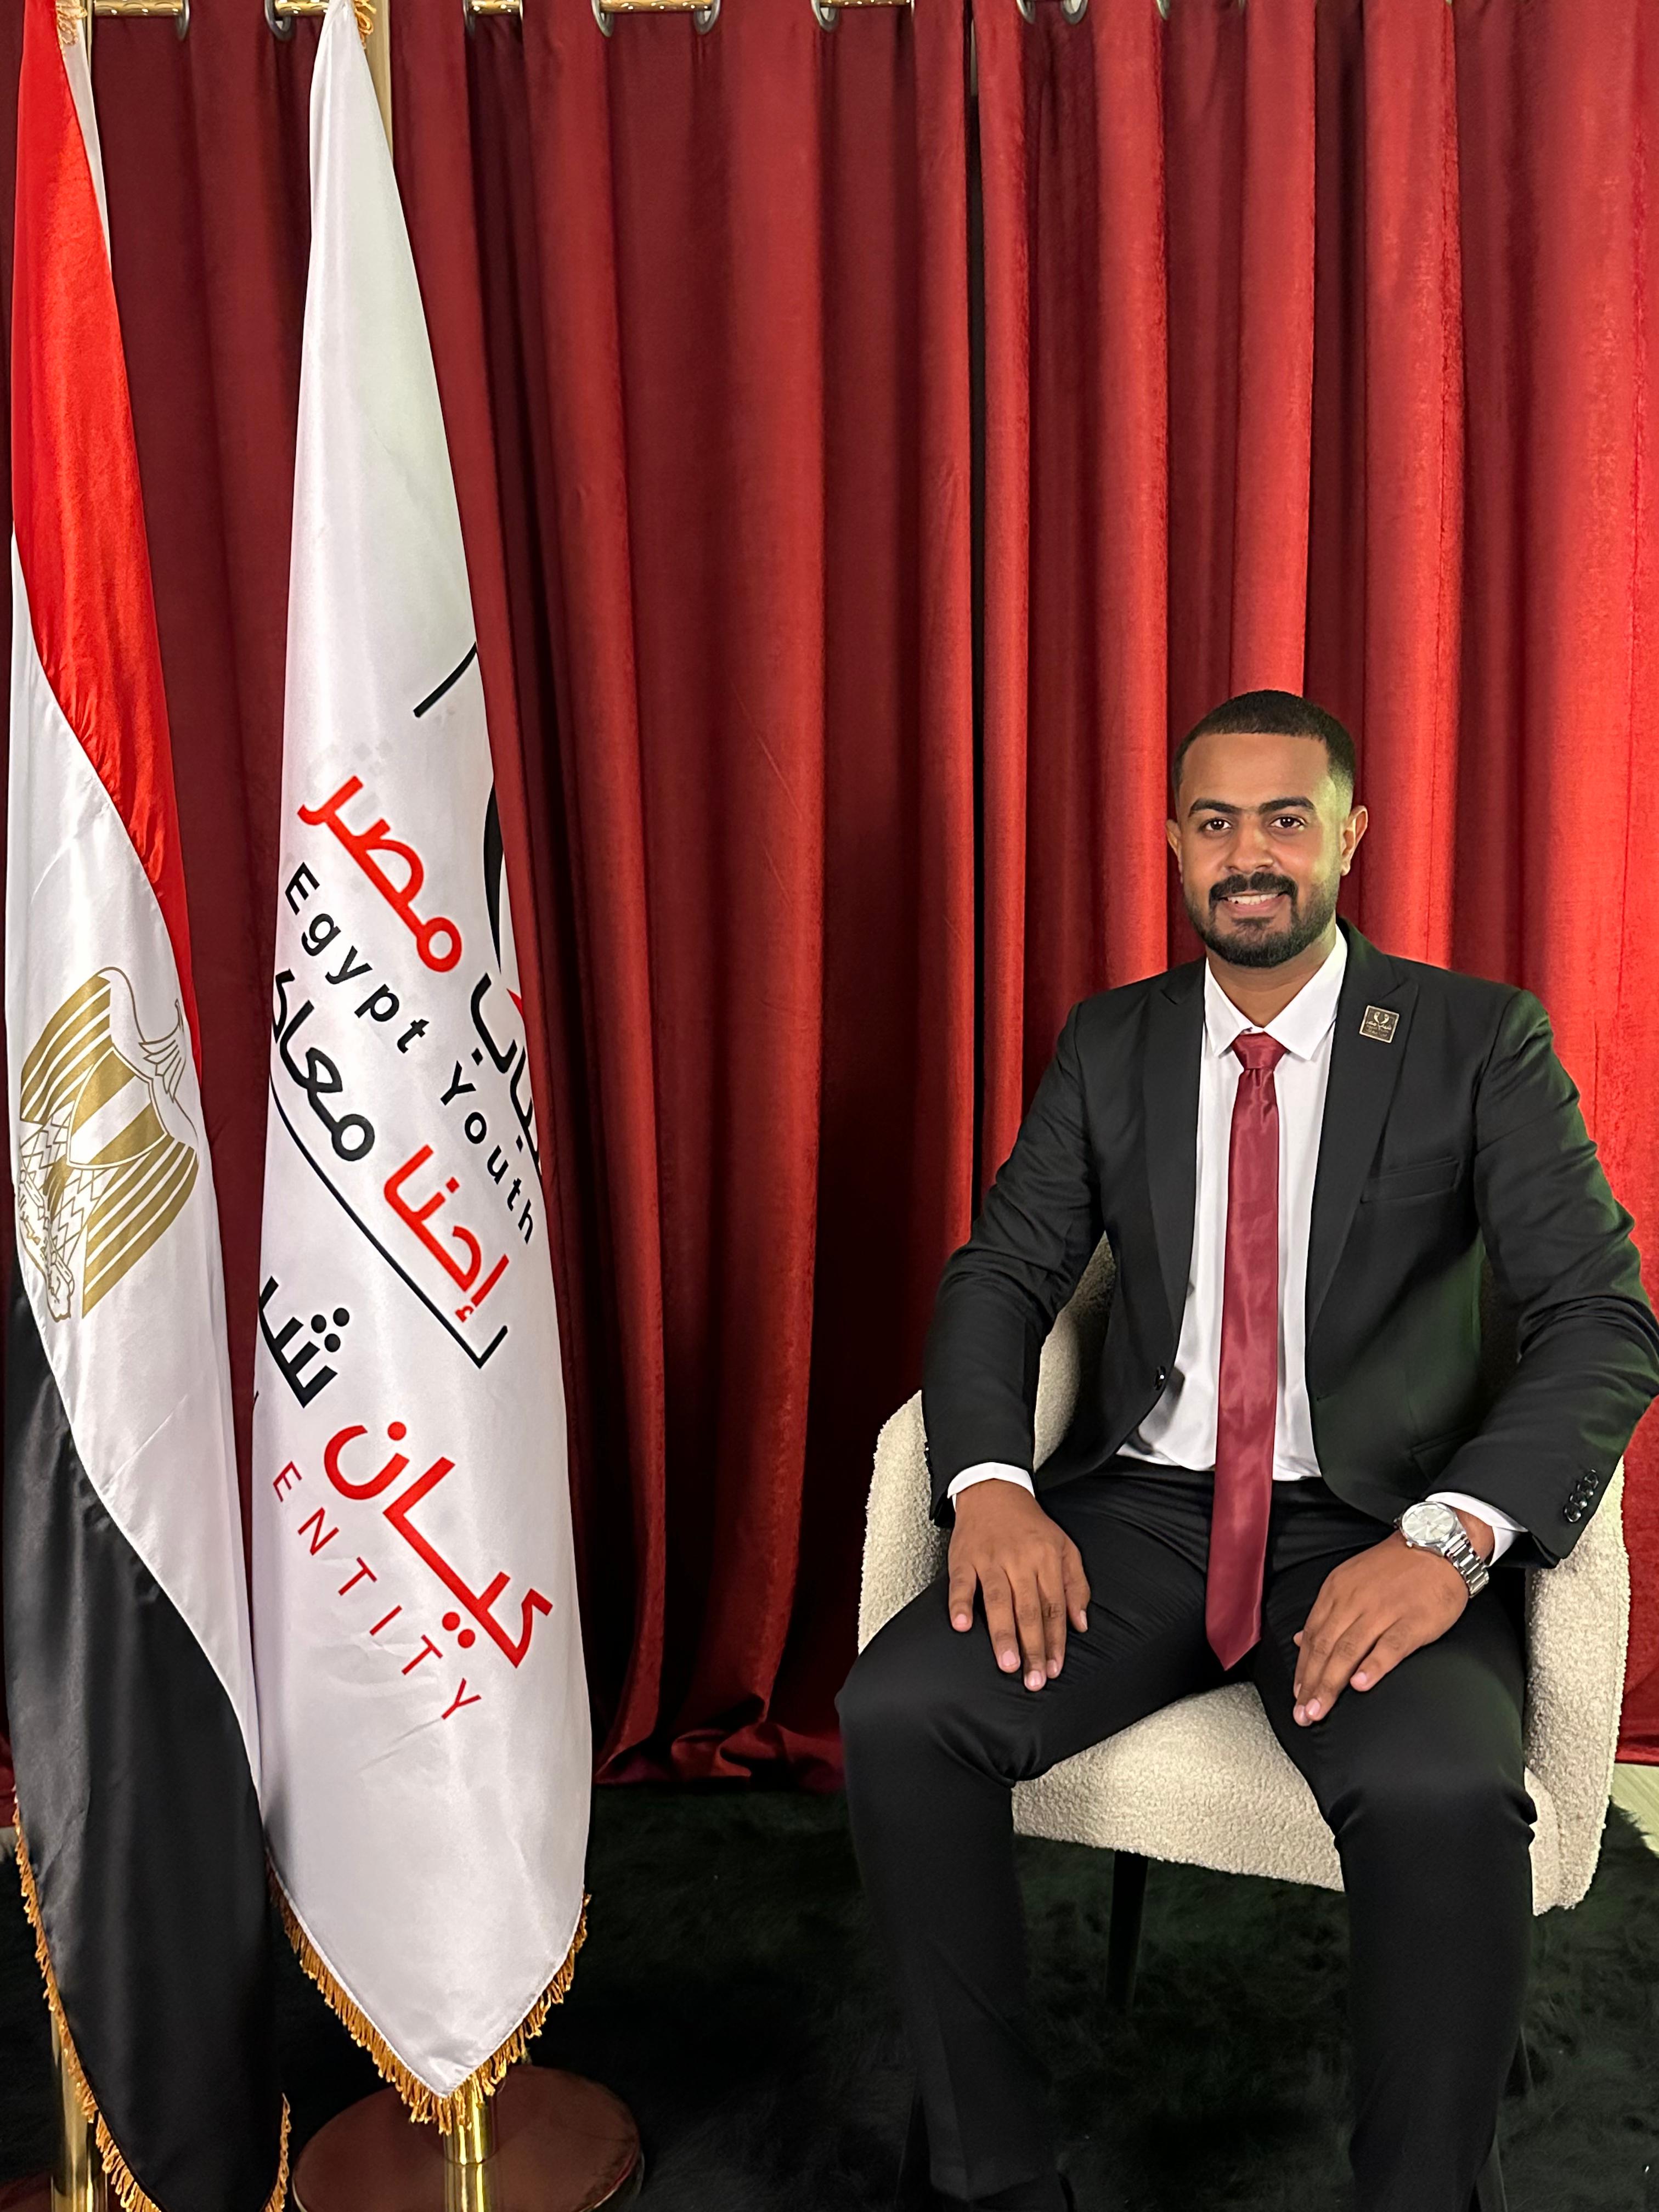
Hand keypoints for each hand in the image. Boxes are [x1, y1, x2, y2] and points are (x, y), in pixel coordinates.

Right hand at [948, 1480, 1090, 1690]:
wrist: (993, 1488)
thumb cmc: (1029, 1524)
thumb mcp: (1064, 1547)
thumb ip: (1076, 1584)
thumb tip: (1081, 1623)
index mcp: (1046, 1559)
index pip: (1054, 1608)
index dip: (1055, 1641)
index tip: (1055, 1668)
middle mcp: (1020, 1560)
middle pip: (1029, 1610)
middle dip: (1033, 1647)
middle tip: (1033, 1678)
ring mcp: (991, 1559)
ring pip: (998, 1601)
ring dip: (1003, 1634)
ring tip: (1007, 1663)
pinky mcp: (964, 1557)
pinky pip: (961, 1583)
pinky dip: (960, 1603)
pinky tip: (961, 1625)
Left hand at [1291, 1512, 1492, 1725]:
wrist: (1439, 1545)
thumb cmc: (1396, 1568)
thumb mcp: (1351, 1580)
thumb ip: (1327, 1612)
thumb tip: (1299, 1639)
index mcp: (1337, 1591)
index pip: (1312, 1636)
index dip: (1302, 1669)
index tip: (1297, 1695)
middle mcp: (1354, 1600)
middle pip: (1324, 1647)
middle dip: (1311, 1684)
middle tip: (1303, 1713)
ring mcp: (1383, 1610)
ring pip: (1348, 1650)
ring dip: (1331, 1683)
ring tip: (1320, 1709)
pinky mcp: (1412, 1620)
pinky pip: (1389, 1646)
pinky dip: (1372, 1666)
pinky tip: (1361, 1684)